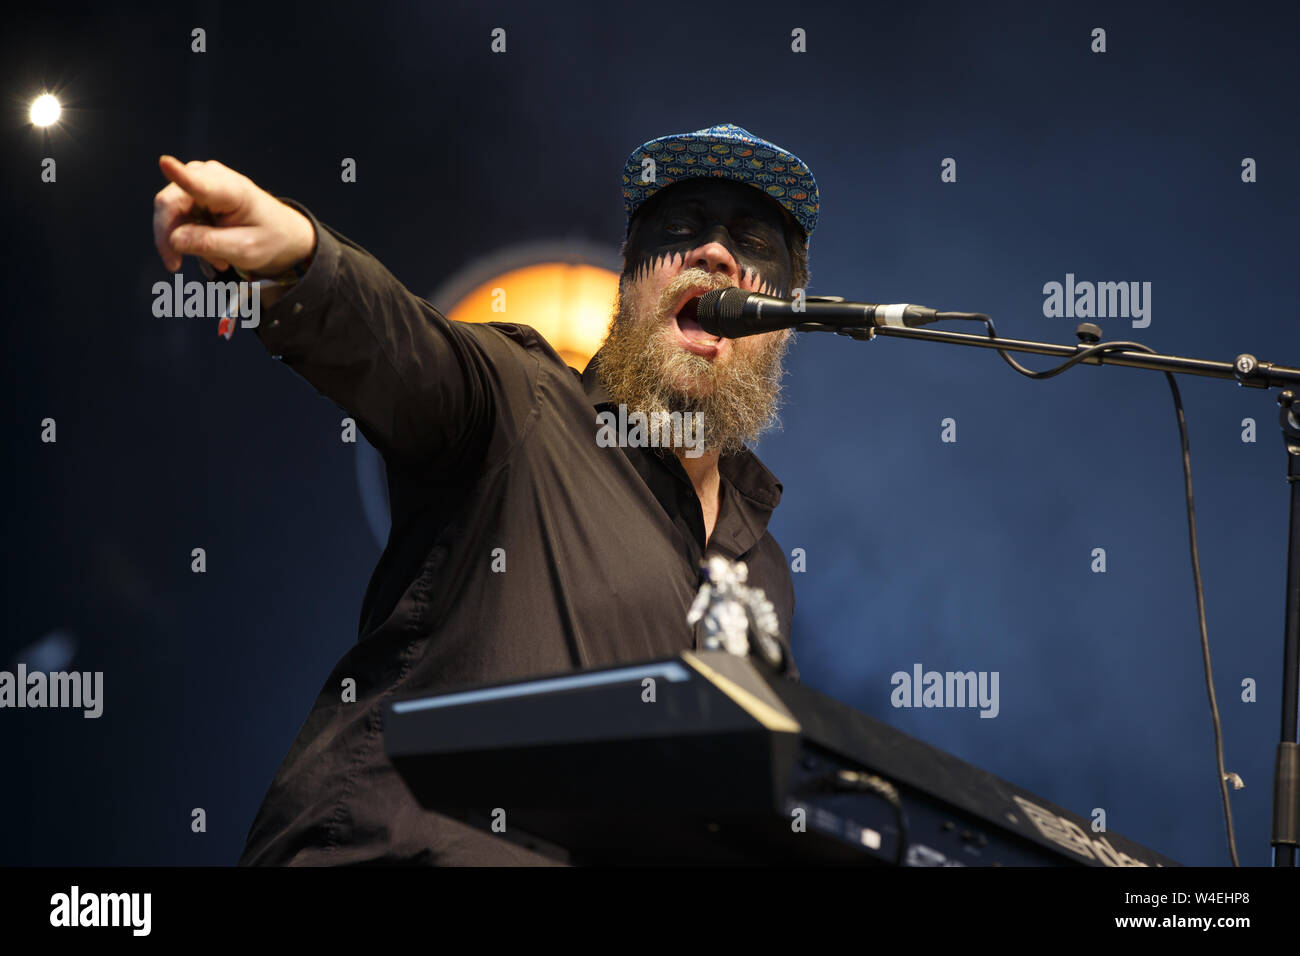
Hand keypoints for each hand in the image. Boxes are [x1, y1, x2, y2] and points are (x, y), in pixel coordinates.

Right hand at [153, 155, 315, 275]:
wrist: (280, 232)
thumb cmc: (267, 238)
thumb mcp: (245, 250)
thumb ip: (210, 244)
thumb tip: (173, 240)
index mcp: (233, 191)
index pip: (201, 184)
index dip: (179, 175)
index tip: (165, 163)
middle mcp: (210, 176)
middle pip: (169, 203)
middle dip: (168, 237)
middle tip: (174, 265)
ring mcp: (198, 179)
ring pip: (168, 211)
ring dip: (183, 239)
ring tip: (217, 258)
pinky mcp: (191, 189)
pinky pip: (175, 215)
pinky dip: (188, 236)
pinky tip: (212, 250)